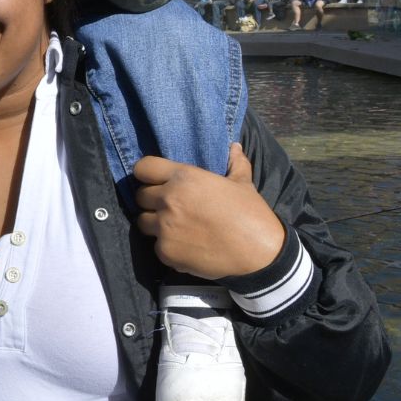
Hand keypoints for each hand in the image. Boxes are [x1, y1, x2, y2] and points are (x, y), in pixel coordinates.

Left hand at [133, 143, 283, 278]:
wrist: (260, 253)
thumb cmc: (251, 214)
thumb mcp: (243, 183)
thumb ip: (234, 163)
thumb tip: (235, 146)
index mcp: (184, 177)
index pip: (143, 167)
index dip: (147, 173)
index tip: (154, 180)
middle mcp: (169, 199)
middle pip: (140, 196)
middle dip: (151, 200)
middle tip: (170, 207)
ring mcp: (165, 227)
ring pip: (143, 222)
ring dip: (155, 223)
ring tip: (175, 227)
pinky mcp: (166, 252)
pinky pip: (156, 245)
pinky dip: (167, 246)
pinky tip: (185, 246)